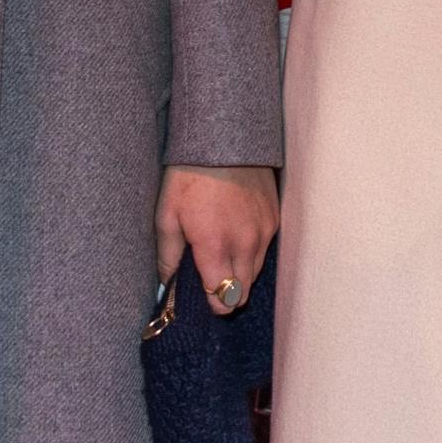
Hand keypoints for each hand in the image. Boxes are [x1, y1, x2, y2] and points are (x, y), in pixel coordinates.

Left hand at [156, 165, 278, 313]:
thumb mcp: (166, 215)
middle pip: (242, 291)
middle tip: (210, 282)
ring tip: (222, 258)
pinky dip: (251, 252)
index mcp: (215, 245)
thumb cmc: (188, 177)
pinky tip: (235, 236)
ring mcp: (264, 230)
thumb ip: (168, 257)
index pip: (222, 297)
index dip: (211, 304)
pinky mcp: (275, 218)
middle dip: (226, 294)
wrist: (224, 139)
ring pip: (255, 273)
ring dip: (240, 274)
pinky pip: (265, 250)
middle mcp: (245, 243)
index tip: (202, 300)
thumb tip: (168, 286)